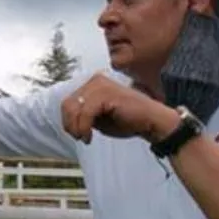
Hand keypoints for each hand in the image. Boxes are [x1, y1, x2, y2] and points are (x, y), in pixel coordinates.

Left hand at [60, 73, 179, 143]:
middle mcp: (95, 80)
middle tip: (80, 138)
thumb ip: (84, 114)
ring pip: (74, 109)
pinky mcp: (107, 94)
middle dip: (70, 124)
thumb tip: (67, 119)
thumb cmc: (128, 120)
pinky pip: (86, 113)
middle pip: (67, 104)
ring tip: (85, 138)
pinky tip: (90, 137)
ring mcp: (101, 85)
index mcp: (93, 83)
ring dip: (76, 127)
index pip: (68, 101)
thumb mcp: (99, 117)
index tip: (77, 134)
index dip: (68, 120)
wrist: (151, 121)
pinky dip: (84, 127)